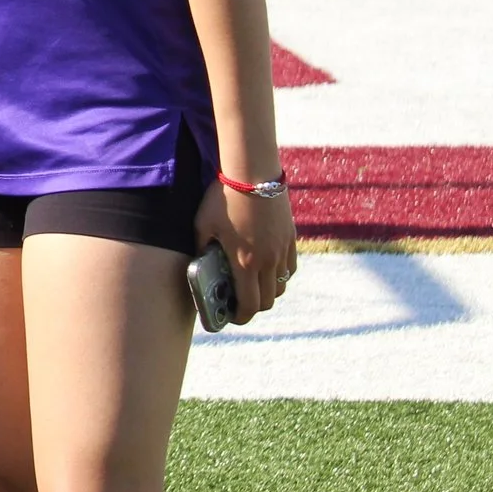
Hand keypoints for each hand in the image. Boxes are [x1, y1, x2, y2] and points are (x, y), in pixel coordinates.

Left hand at [195, 182, 296, 322]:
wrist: (253, 173)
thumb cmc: (222, 198)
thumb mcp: (202, 225)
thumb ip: (202, 249)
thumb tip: (201, 267)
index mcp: (244, 262)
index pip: (249, 305)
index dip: (240, 317)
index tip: (231, 317)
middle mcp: (268, 261)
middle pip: (268, 301)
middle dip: (253, 307)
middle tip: (238, 301)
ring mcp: (282, 251)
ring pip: (280, 287)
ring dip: (267, 292)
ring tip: (251, 284)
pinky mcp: (291, 239)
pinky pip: (289, 269)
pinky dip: (280, 276)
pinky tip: (266, 268)